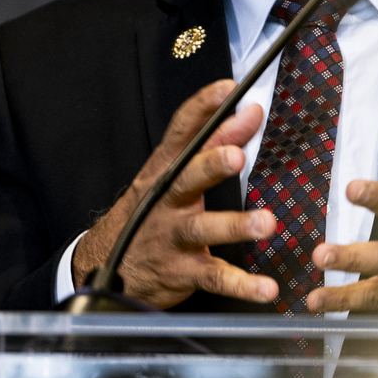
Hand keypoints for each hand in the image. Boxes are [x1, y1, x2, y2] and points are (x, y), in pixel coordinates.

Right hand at [72, 79, 278, 308]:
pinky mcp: (181, 271)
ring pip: (202, 229)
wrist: (110, 264)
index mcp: (166, 169)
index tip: (228, 88)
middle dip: (211, 166)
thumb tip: (250, 112)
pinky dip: (242, 285)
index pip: (182, 132)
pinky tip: (267, 288)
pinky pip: (214, 277)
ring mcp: (171, 237)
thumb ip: (216, 143)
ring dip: (235, 225)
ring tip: (267, 223)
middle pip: (187, 178)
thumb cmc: (154, 208)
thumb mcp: (176, 173)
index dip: (203, 108)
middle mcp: (166, 200)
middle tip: (237, 156)